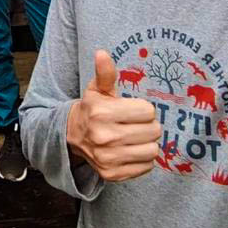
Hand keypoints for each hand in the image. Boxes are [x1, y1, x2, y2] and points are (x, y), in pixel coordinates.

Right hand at [66, 50, 160, 182]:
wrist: (74, 136)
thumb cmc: (92, 108)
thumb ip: (105, 73)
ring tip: (136, 136)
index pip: (147, 111)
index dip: (143, 109)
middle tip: (137, 123)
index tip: (133, 109)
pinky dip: (143, 158)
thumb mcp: (97, 89)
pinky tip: (131, 150)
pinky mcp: (113, 175)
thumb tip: (102, 53)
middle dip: (148, 125)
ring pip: (152, 150)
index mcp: (102, 112)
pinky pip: (146, 167)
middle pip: (153, 131)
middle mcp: (104, 137)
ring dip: (148, 143)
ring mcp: (108, 159)